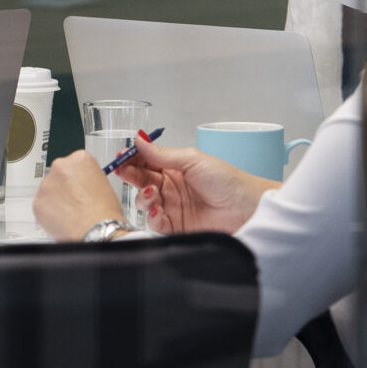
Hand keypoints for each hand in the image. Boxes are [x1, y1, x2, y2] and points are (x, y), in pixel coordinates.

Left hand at [33, 151, 122, 242]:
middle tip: (74, 201)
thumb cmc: (104, 211)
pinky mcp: (37, 202)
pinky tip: (63, 219)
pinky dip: (49, 214)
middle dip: (63, 188)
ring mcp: (46, 184)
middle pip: (58, 175)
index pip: (73, 163)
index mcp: (80, 159)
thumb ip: (86, 179)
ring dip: (56, 200)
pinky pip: (42, 206)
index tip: (78, 186)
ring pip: (49, 191)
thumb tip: (79, 185)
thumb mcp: (102, 184)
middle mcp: (60, 166)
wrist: (96, 230)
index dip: (77, 179)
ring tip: (71, 213)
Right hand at [113, 136, 271, 235]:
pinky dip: (151, 216)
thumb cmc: (227, 180)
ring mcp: (172, 206)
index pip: (146, 161)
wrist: (245, 207)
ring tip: (151, 192)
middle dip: (130, 175)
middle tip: (122, 171)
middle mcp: (171, 187)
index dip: (132, 158)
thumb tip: (139, 141)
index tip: (120, 156)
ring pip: (144, 201)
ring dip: (142, 196)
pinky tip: (158, 209)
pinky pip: (154, 222)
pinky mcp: (175, 226)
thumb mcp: (192, 160)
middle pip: (141, 180)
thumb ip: (162, 154)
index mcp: (175, 168)